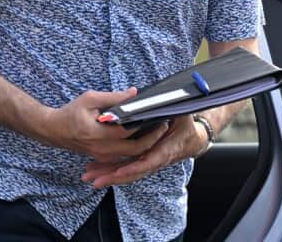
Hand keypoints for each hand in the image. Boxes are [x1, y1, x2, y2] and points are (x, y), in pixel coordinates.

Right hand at [39, 89, 168, 161]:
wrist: (53, 130)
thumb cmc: (70, 113)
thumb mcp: (90, 99)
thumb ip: (113, 97)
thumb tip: (134, 92)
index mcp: (99, 134)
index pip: (130, 133)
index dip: (147, 127)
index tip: (160, 117)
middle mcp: (102, 149)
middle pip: (135, 150)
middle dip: (152, 139)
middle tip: (164, 126)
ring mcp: (103, 156)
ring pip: (131, 155)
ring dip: (146, 145)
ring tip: (157, 130)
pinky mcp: (103, 157)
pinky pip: (124, 156)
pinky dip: (136, 148)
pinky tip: (144, 136)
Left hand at [81, 113, 206, 188]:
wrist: (193, 140)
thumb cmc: (186, 125)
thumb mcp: (181, 114)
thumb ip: (170, 109)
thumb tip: (160, 102)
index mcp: (165, 149)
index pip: (148, 162)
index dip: (132, 168)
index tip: (118, 172)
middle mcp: (155, 159)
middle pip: (133, 172)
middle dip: (113, 177)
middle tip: (94, 179)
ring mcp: (148, 162)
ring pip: (127, 172)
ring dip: (108, 175)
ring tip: (89, 177)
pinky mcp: (141, 161)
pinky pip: (125, 167)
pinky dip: (111, 170)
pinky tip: (95, 171)